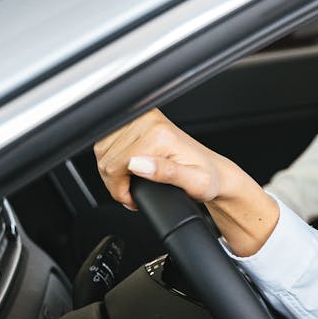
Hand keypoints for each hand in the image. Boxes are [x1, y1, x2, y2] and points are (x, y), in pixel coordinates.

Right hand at [93, 109, 277, 255]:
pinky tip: (127, 170)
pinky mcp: (137, 121)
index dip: (120, 189)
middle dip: (116, 183)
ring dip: (112, 172)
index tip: (133, 199)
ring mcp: (142, 119)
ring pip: (103, 151)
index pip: (116, 165)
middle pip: (107, 159)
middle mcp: (149, 122)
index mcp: (160, 135)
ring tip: (132, 183)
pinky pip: (106, 142)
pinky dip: (111, 160)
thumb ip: (167, 173)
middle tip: (133, 193)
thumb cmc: (206, 178)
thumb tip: (138, 165)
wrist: (214, 171)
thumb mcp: (194, 183)